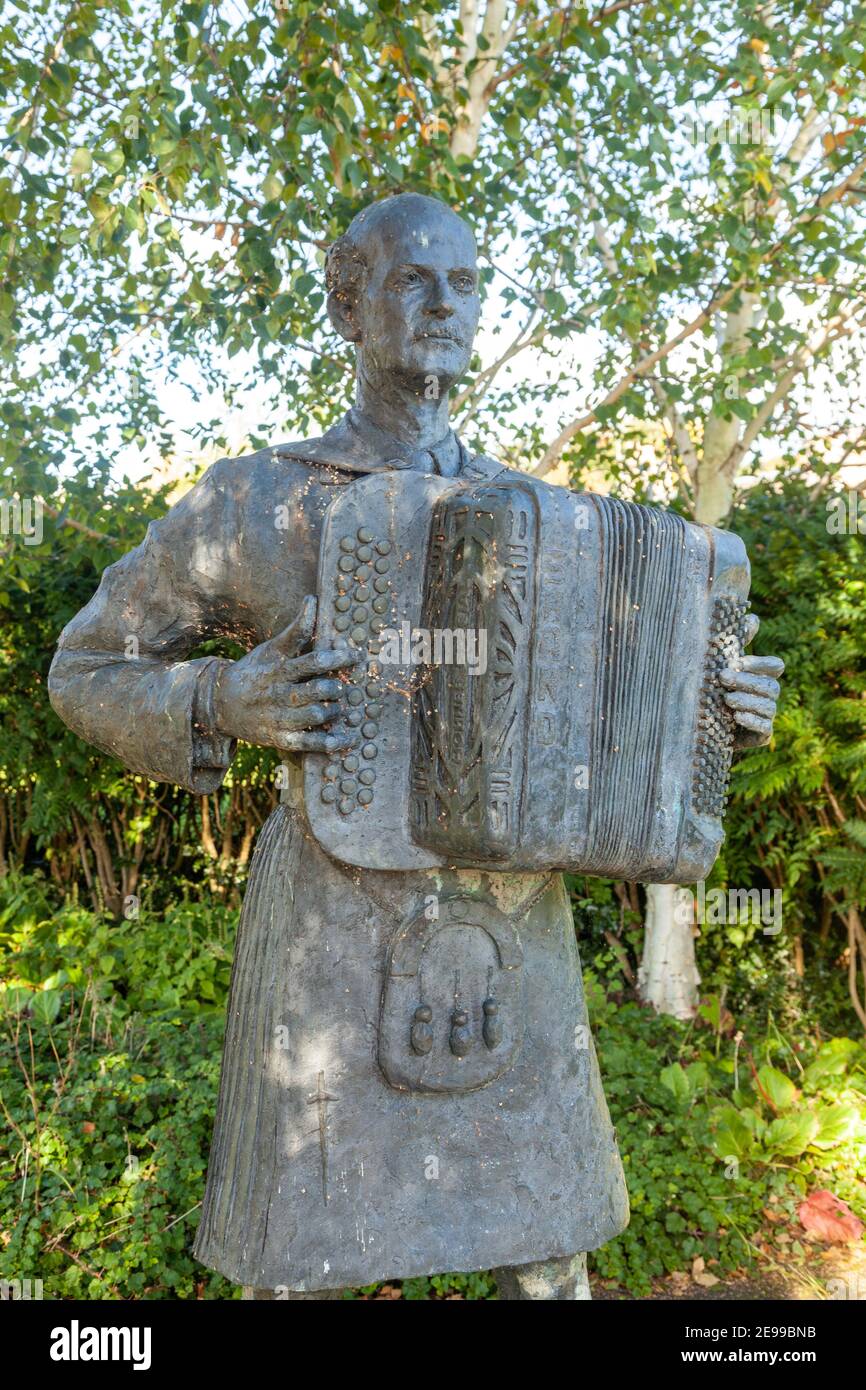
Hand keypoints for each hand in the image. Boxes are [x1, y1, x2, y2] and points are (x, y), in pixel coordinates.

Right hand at [212, 595, 358, 753]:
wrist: (220, 704)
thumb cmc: (254, 671)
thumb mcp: (271, 648)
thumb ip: (296, 629)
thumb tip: (313, 600)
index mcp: (280, 668)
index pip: (312, 660)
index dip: (338, 657)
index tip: (357, 655)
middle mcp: (280, 692)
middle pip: (316, 689)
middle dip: (336, 688)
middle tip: (343, 686)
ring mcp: (279, 717)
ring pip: (314, 715)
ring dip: (333, 711)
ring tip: (338, 708)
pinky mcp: (279, 738)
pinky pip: (308, 743)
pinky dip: (329, 743)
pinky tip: (345, 739)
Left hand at [720, 613, 783, 748]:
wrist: (703, 725)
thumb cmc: (716, 689)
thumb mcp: (723, 664)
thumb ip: (737, 642)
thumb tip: (752, 617)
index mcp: (763, 676)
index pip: (774, 666)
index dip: (759, 663)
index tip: (737, 661)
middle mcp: (768, 695)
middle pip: (771, 686)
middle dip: (747, 681)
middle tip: (723, 677)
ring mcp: (767, 715)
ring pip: (768, 706)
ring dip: (748, 701)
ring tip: (727, 699)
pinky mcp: (762, 735)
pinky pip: (764, 728)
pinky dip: (751, 721)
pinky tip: (736, 716)